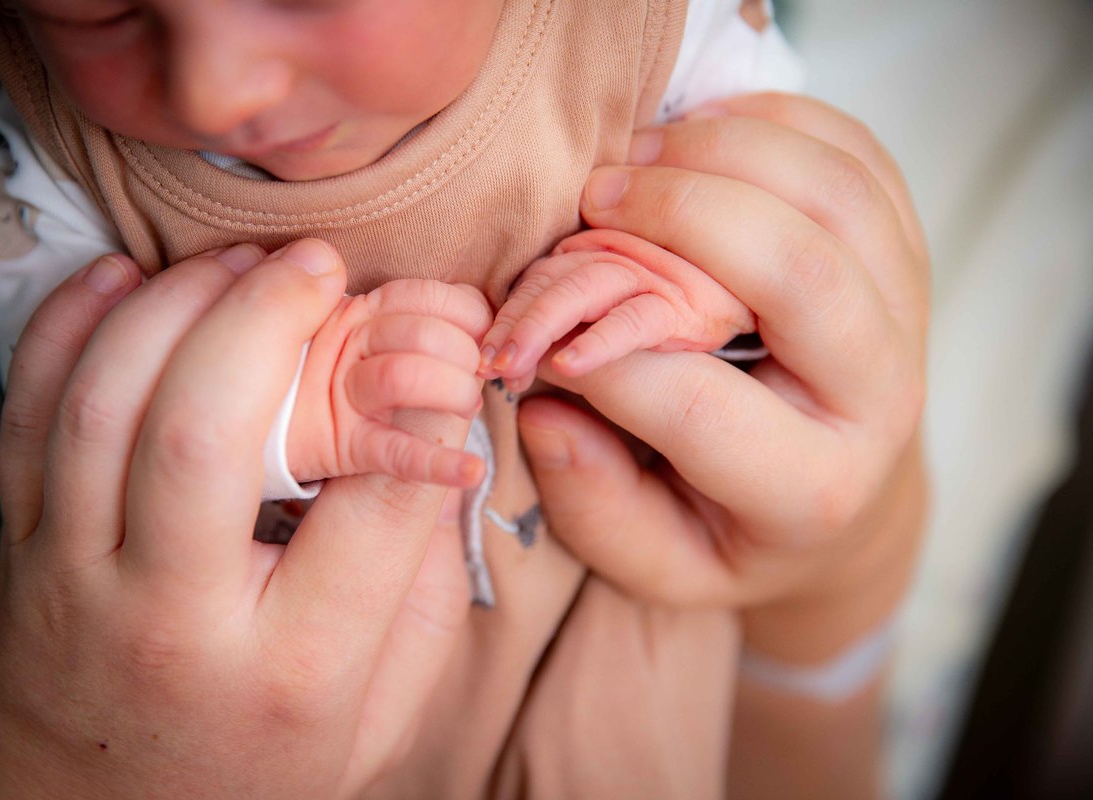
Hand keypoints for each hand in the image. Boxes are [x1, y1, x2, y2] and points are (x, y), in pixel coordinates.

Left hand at [0, 241, 475, 798]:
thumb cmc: (254, 762)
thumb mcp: (378, 710)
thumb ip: (419, 580)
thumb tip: (435, 435)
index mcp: (293, 671)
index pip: (374, 506)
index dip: (420, 405)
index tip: (443, 354)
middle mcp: (174, 618)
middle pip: (205, 434)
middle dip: (268, 320)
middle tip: (321, 267)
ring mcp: (76, 579)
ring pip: (104, 407)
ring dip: (176, 306)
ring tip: (243, 264)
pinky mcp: (21, 548)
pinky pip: (25, 416)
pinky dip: (69, 328)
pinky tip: (128, 280)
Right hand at [521, 92, 928, 649]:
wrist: (848, 508)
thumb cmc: (733, 532)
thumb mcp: (657, 561)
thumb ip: (593, 501)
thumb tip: (547, 399)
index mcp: (810, 488)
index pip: (697, 404)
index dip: (600, 353)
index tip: (535, 333)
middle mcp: (879, 395)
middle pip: (795, 269)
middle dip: (676, 213)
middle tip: (591, 200)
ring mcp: (907, 312)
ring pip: (834, 191)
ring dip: (722, 151)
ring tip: (638, 159)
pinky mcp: (905, 251)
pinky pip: (856, 153)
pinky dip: (773, 121)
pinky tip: (701, 137)